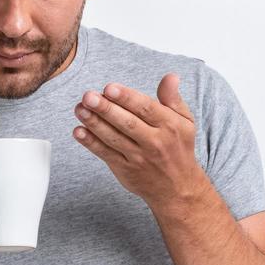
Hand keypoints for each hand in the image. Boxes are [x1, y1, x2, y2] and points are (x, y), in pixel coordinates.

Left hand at [73, 74, 208, 206]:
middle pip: (127, 123)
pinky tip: (79, 131)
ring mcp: (138, 157)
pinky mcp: (125, 169)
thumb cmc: (178, 147)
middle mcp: (154, 142)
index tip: (109, 88)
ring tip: (80, 109)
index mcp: (169, 126)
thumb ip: (172, 99)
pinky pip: (106, 154)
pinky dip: (91, 144)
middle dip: (106, 109)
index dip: (126, 98)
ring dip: (94, 124)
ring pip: (114, 138)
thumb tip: (170, 76)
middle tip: (88, 96)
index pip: (146, 109)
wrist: (177, 188)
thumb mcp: (185, 122)